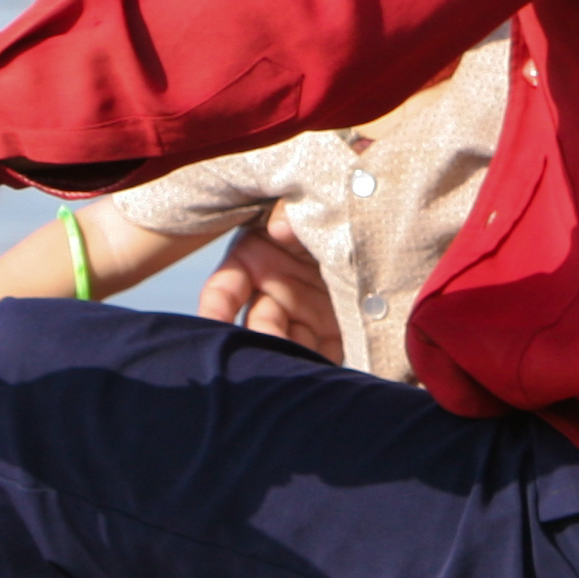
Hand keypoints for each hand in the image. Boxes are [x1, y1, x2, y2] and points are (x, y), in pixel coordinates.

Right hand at [199, 209, 340, 361]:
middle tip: (278, 355)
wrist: (364, 218)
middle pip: (259, 326)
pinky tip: (328, 375)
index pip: (222, 290)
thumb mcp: (302, 202)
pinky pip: (323, 355)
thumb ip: (288, 212)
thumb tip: (280, 228)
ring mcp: (300, 314)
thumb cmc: (322, 204)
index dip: (214, 309)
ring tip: (304, 372)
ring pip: (289, 347)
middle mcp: (271, 292)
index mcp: (252, 259)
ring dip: (293, 362)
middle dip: (266, 342)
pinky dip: (325, 367)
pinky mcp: (330, 330)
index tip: (213, 325)